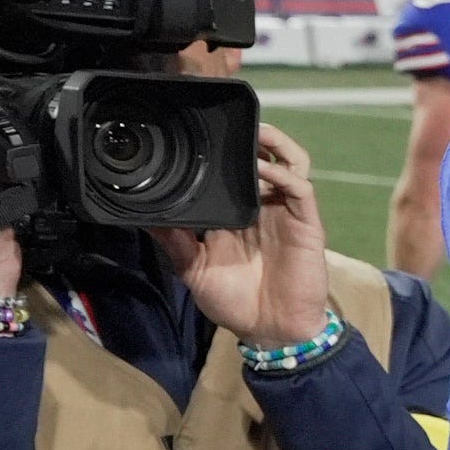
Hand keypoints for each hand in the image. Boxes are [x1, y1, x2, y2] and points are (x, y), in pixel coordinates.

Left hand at [168, 123, 332, 349]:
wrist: (270, 331)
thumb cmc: (235, 302)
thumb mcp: (192, 269)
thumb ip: (173, 241)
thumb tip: (143, 216)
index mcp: (237, 213)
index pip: (233, 170)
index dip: (225, 148)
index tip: (201, 129)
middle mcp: (264, 206)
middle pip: (266, 155)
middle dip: (252, 133)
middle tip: (230, 118)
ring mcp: (287, 213)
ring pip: (291, 162)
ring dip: (276, 143)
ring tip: (258, 130)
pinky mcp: (306, 224)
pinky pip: (301, 188)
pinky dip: (284, 173)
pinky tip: (264, 169)